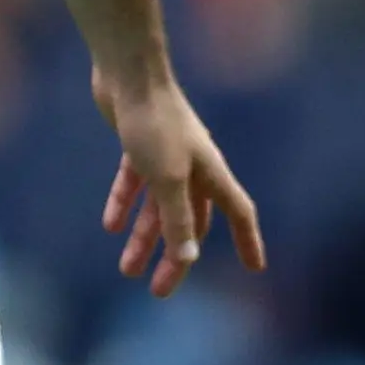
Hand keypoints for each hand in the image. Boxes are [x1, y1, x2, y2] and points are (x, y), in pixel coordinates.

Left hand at [94, 63, 266, 296]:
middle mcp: (193, 167)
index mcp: (212, 174)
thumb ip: (176, 218)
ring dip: (144, 237)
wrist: (127, 74)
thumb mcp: (165, 177)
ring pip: (158, 207)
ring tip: (126, 268)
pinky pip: (134, 183)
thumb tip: (188, 258)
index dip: (249, 241)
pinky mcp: (137, 144)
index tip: (254, 268)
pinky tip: (110, 225)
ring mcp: (165, 155)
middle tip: (159, 291)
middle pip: (190, 222)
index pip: (239, 214)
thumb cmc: (152, 123)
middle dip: (176, 257)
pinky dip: (124, 203)